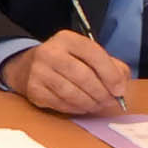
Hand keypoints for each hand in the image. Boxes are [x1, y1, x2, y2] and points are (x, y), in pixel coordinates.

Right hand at [1, 30, 131, 116]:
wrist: (26, 66)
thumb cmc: (65, 61)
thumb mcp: (86, 55)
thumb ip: (110, 66)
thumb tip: (121, 86)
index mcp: (67, 39)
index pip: (93, 53)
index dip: (110, 74)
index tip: (119, 90)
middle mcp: (50, 52)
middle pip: (82, 76)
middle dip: (101, 93)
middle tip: (110, 102)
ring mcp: (38, 71)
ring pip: (71, 93)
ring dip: (89, 103)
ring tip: (97, 106)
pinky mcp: (33, 89)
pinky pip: (60, 103)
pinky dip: (75, 108)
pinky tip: (82, 107)